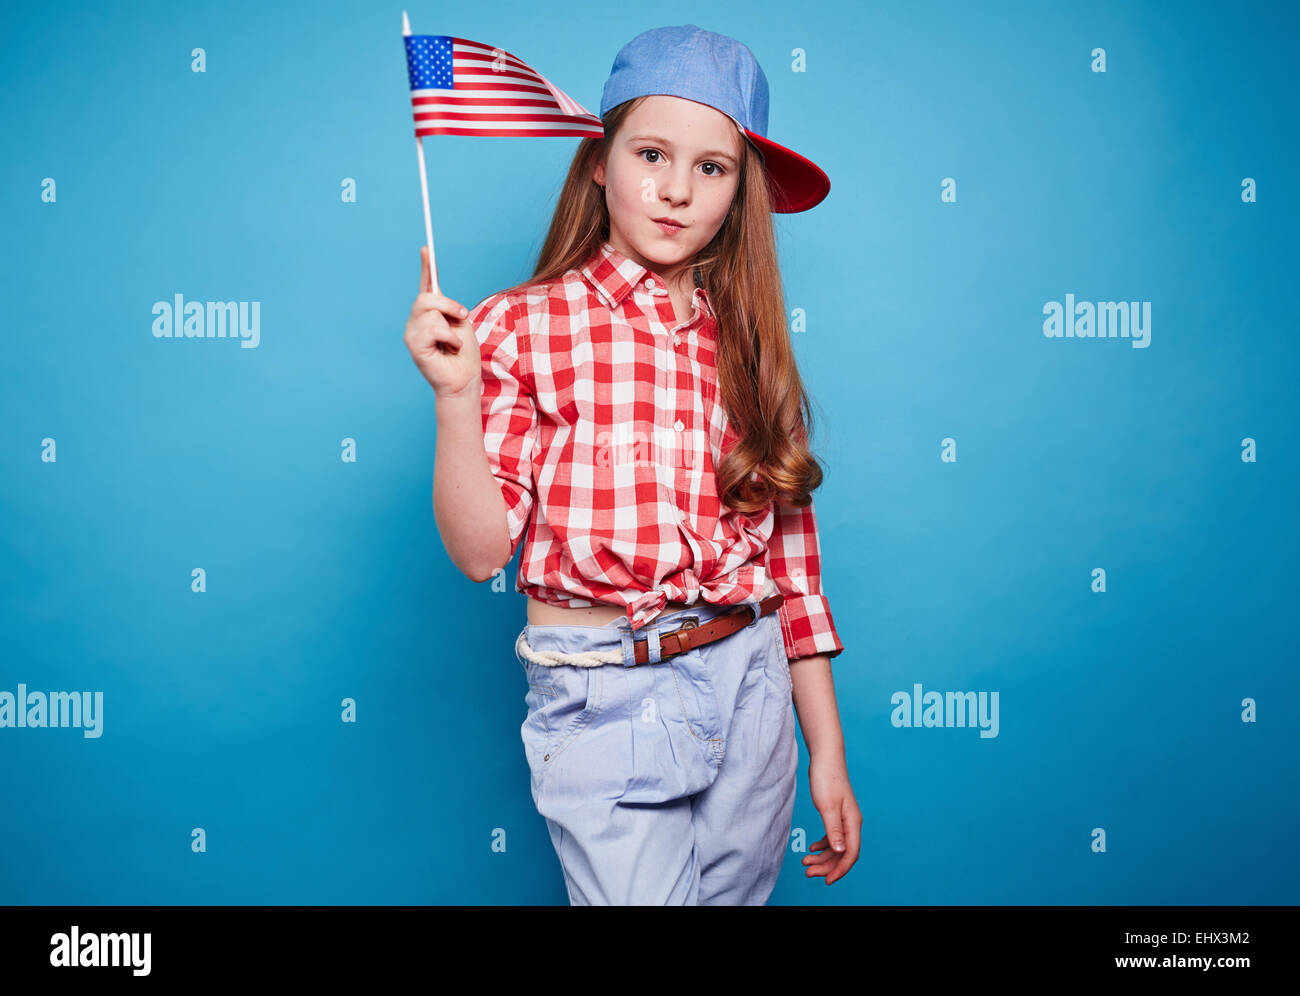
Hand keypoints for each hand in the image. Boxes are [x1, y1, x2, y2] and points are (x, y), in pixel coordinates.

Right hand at [404, 246, 480, 399]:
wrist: (464, 379)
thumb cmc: (464, 354)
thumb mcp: (460, 322)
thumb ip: (448, 306)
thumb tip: (436, 291)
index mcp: (430, 313)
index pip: (426, 286)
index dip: (426, 267)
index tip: (426, 248)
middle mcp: (417, 320)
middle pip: (426, 297)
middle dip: (448, 305)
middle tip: (462, 317)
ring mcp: (412, 332)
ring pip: (429, 311)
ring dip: (451, 327)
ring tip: (454, 343)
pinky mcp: (413, 345)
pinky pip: (433, 328)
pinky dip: (449, 337)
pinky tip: (450, 349)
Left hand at [803, 752, 861, 884]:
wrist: (826, 757)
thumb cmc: (827, 778)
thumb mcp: (827, 806)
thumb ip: (834, 830)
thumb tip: (841, 852)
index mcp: (852, 822)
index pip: (850, 853)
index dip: (840, 869)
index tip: (827, 880)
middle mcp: (851, 823)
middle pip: (842, 852)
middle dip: (826, 865)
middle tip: (808, 872)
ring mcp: (844, 818)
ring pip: (836, 846)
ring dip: (823, 857)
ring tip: (805, 862)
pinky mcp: (836, 814)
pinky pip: (832, 836)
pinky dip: (823, 844)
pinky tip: (812, 847)